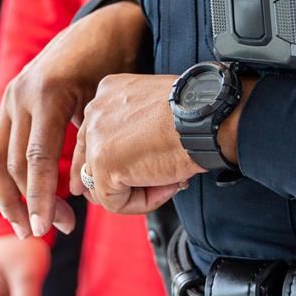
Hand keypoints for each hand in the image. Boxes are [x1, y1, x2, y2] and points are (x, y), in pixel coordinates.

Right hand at [0, 0, 148, 238]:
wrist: (104, 26)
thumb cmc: (116, 62)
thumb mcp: (106, 98)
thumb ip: (91, 140)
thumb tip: (84, 189)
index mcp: (47, 94)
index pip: (37, 159)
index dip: (41, 197)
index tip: (47, 227)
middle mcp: (20, 95)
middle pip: (13, 163)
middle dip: (29, 202)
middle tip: (48, 230)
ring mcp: (10, 96)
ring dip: (8, 195)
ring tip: (25, 224)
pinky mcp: (8, 100)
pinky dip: (1, 173)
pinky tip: (16, 196)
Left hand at [70, 73, 198, 214]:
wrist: (207, 119)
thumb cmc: (196, 113)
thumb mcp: (157, 110)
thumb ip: (136, 128)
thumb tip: (131, 162)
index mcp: (109, 92)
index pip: (95, 135)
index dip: (114, 159)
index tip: (133, 170)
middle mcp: (96, 111)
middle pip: (88, 160)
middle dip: (112, 182)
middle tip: (142, 189)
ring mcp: (96, 139)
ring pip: (101, 185)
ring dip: (134, 192)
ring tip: (168, 182)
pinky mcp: (104, 166)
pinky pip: (115, 202)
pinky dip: (141, 203)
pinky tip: (167, 186)